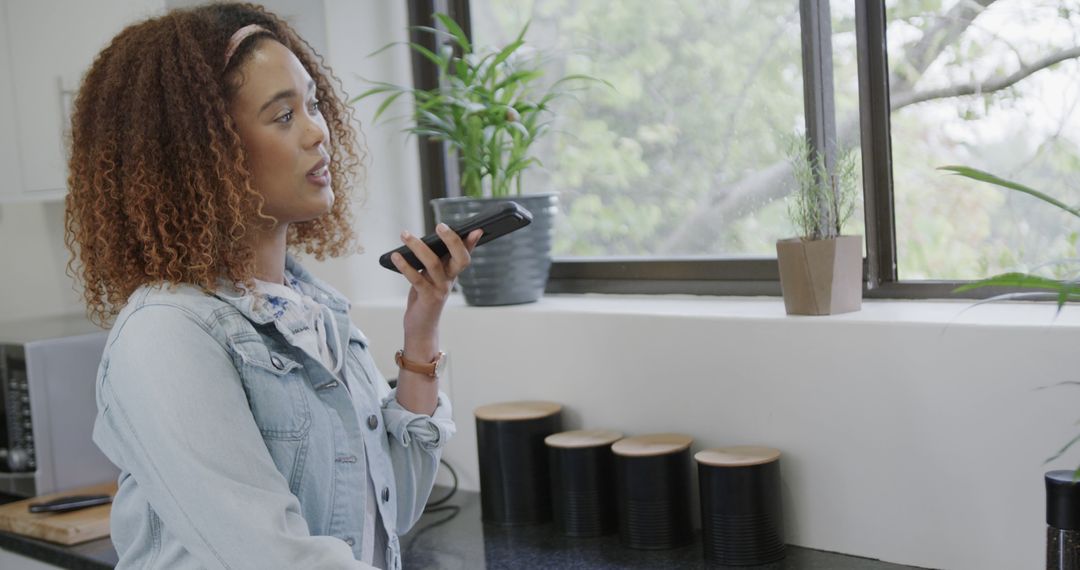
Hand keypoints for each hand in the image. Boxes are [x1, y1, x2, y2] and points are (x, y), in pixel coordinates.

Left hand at [390, 224, 482, 346]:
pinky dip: (404, 265)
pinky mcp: (427, 297)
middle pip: (460, 258)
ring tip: (405, 234)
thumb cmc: (425, 297)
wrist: (422, 327)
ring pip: (433, 263)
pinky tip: (396, 256)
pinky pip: (416, 278)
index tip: (477, 229)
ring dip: (418, 247)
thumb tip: (429, 239)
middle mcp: (450, 280)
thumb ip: (436, 260)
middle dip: (452, 240)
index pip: (466, 255)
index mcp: (452, 272)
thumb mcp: (433, 276)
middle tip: (440, 226)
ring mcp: (440, 289)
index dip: (472, 242)